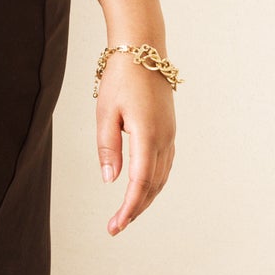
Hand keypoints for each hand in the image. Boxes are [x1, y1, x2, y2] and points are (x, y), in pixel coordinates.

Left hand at [95, 55, 175, 234]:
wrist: (143, 48)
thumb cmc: (120, 76)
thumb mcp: (105, 111)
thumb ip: (107, 147)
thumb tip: (110, 180)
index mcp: (148, 134)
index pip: (140, 182)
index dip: (129, 208)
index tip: (116, 226)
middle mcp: (164, 138)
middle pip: (153, 185)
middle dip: (135, 208)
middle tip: (116, 226)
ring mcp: (169, 134)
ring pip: (161, 177)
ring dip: (146, 197)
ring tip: (126, 213)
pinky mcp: (169, 129)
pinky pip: (164, 164)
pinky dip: (153, 182)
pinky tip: (141, 188)